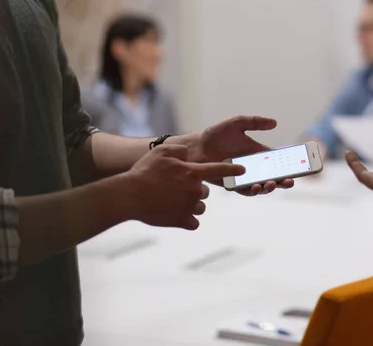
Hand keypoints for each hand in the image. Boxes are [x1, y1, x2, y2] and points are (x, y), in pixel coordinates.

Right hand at [124, 145, 244, 229]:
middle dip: (193, 190)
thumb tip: (189, 153)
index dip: (232, 170)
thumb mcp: (161, 152)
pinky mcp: (182, 221)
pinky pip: (192, 221)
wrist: (130, 195)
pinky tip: (172, 213)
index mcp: (193, 172)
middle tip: (175, 189)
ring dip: (189, 205)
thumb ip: (179, 150)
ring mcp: (190, 207)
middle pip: (204, 191)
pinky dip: (185, 219)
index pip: (219, 170)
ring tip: (170, 201)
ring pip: (199, 207)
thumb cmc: (145, 172)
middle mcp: (195, 190)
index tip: (243, 171)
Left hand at [189, 116, 294, 195]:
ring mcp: (245, 177)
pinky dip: (253, 190)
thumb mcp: (237, 123)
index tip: (302, 164)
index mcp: (259, 153)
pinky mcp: (234, 185)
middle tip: (291, 180)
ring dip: (270, 187)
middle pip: (275, 176)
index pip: (280, 160)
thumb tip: (274, 123)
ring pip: (263, 186)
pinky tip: (257, 187)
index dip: (292, 163)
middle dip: (285, 180)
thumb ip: (255, 122)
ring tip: (273, 184)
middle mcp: (255, 167)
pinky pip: (247, 191)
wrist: (197, 148)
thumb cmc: (216, 135)